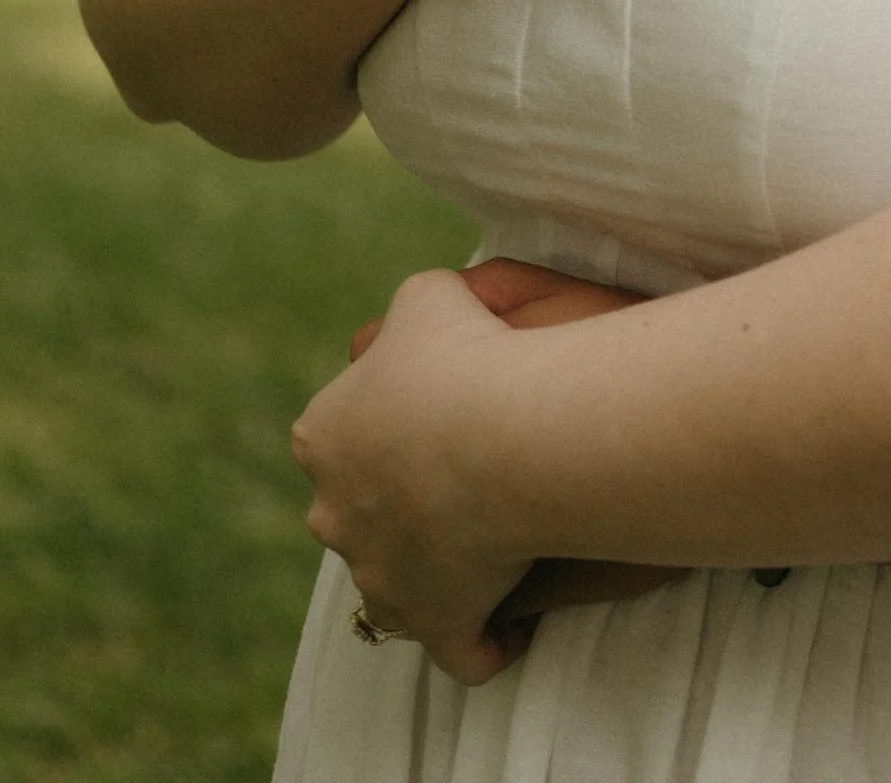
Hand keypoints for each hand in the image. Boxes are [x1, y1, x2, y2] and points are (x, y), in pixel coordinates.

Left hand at [295, 271, 540, 682]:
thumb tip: (417, 324)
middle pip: (360, 508)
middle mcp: (334, 513)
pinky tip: (511, 623)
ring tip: (494, 541)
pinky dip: (481, 640)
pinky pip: (459, 648)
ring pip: (398, 578)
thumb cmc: (464, 355)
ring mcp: (378, 577)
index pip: (339, 431)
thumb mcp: (426, 297)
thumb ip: (411, 311)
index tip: (440, 406)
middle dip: (400, 497)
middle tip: (469, 470)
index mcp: (324, 434)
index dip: (390, 416)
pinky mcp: (432, 623)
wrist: (501, 433)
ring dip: (436, 565)